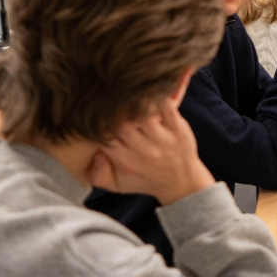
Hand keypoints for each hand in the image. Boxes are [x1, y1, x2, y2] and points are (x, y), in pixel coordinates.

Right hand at [87, 99, 214, 205]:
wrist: (182, 183)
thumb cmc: (146, 179)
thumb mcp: (118, 185)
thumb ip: (97, 176)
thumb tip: (95, 154)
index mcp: (126, 162)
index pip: (105, 137)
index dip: (99, 124)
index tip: (97, 115)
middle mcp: (145, 151)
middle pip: (122, 124)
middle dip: (114, 111)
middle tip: (111, 100)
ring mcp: (163, 140)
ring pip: (144, 114)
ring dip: (135, 102)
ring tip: (128, 94)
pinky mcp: (179, 129)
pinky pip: (168, 107)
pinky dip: (160, 97)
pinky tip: (151, 92)